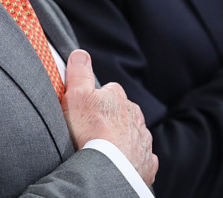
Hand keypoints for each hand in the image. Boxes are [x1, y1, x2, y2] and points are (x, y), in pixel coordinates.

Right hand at [62, 49, 157, 185]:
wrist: (108, 169)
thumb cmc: (90, 131)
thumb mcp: (76, 95)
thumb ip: (79, 73)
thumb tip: (81, 53)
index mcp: (118, 98)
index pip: (109, 90)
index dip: (96, 98)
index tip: (86, 107)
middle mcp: (135, 116)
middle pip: (123, 112)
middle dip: (112, 119)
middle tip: (93, 131)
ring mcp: (143, 140)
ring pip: (133, 134)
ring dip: (122, 139)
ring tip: (104, 150)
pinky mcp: (146, 163)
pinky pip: (141, 158)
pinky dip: (132, 159)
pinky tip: (120, 164)